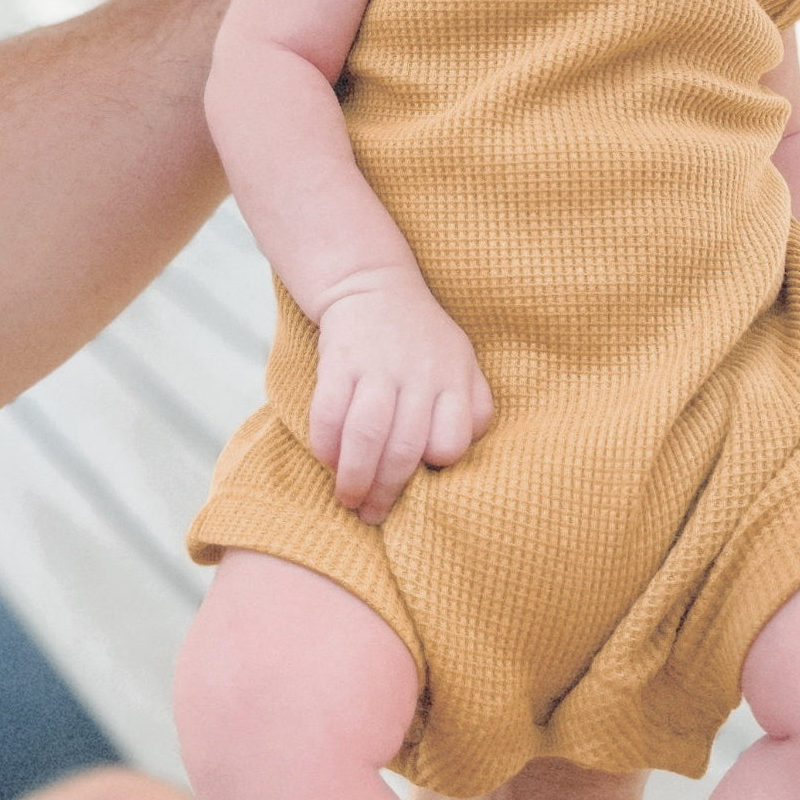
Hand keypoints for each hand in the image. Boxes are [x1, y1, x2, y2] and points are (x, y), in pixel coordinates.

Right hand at [309, 278, 493, 524]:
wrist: (372, 284)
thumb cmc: (421, 337)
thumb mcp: (462, 360)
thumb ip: (473, 405)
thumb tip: (463, 455)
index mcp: (453, 378)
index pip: (452, 440)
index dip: (435, 464)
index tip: (420, 478)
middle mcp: (418, 374)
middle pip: (405, 447)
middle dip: (386, 491)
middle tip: (372, 516)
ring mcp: (378, 366)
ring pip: (368, 435)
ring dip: (355, 477)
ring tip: (348, 499)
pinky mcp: (340, 359)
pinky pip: (330, 411)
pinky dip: (326, 443)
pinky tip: (326, 460)